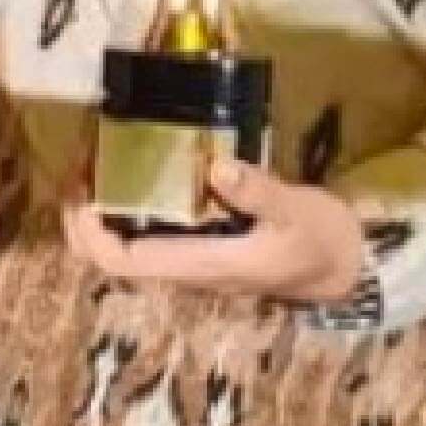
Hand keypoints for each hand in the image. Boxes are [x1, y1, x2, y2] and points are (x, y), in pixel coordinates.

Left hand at [62, 156, 369, 305]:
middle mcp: (185, 267)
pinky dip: (131, 201)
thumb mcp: (297, 213)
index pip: (122, 261)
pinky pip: (149, 229)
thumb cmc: (321, 243)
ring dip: (102, 207)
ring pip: (126, 243)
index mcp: (199, 265)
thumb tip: (216, 167)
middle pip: (110, 257)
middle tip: (80, 163)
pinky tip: (138, 164)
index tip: (80, 184)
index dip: (90, 229)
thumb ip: (259, 193)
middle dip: (81, 217)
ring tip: (99, 156)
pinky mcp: (202, 243)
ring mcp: (191, 257)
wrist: (346, 269)